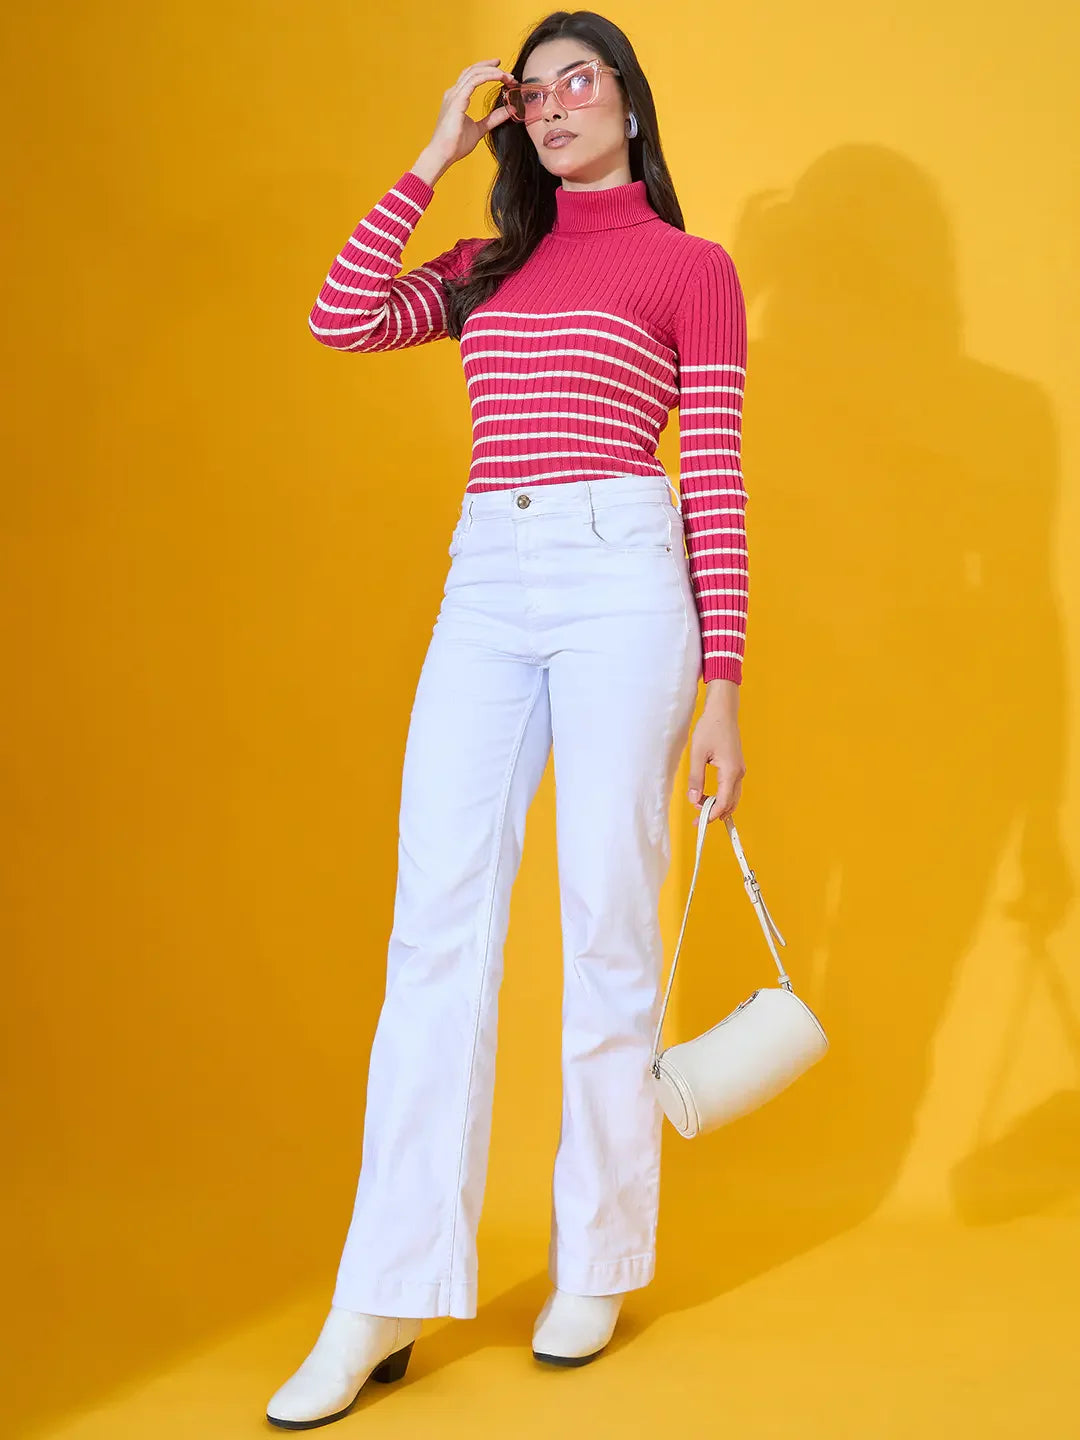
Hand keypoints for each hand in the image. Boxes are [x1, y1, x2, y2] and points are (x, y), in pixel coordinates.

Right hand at [421, 58, 514, 174]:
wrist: (442, 154)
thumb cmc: (455, 144)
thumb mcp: (480, 129)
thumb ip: (493, 118)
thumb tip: (509, 110)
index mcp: (457, 98)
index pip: (472, 77)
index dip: (487, 71)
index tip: (503, 73)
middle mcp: (454, 93)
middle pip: (473, 70)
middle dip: (492, 67)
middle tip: (509, 74)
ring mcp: (454, 95)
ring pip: (475, 73)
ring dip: (493, 72)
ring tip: (508, 77)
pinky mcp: (457, 101)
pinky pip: (474, 81)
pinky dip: (488, 76)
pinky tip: (500, 78)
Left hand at [687, 685, 745, 825]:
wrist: (723, 711)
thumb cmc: (710, 728)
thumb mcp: (697, 754)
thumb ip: (695, 778)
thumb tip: (693, 799)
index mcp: (730, 771)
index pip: (723, 803)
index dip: (710, 815)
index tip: (698, 822)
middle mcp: (739, 773)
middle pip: (730, 804)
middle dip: (714, 814)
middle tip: (697, 820)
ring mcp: (739, 770)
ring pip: (732, 798)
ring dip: (718, 806)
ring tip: (700, 809)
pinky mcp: (737, 766)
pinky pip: (732, 789)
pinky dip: (722, 797)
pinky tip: (708, 797)